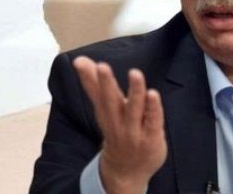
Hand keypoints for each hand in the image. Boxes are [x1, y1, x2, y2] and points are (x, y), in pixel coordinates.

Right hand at [73, 56, 166, 193]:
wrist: (125, 171)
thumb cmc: (116, 132)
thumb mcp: (104, 109)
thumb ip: (94, 84)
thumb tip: (79, 59)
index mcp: (104, 112)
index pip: (95, 93)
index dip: (89, 78)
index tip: (80, 62)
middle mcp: (117, 121)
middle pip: (110, 101)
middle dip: (106, 83)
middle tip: (102, 66)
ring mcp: (134, 131)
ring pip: (133, 109)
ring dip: (135, 91)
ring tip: (135, 73)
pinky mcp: (152, 137)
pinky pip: (153, 121)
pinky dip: (153, 108)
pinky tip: (153, 94)